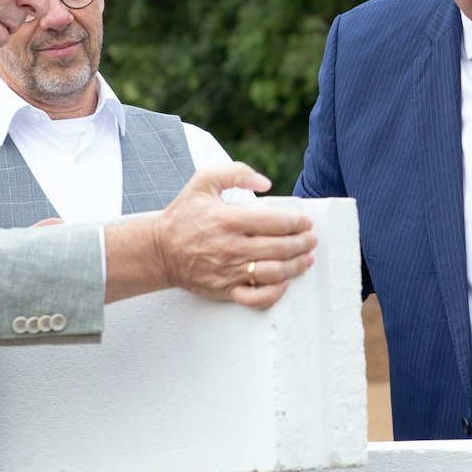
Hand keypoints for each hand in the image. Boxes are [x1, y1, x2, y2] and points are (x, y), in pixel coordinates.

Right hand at [151, 163, 316, 308]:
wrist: (160, 250)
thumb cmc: (184, 215)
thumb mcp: (204, 181)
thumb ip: (236, 172)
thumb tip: (266, 183)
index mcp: (229, 219)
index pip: (276, 222)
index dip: (297, 222)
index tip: (305, 222)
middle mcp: (232, 247)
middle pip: (280, 248)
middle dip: (303, 244)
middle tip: (311, 240)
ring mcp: (229, 271)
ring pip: (274, 273)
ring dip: (296, 266)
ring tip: (306, 259)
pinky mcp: (225, 290)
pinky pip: (256, 298)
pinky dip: (275, 293)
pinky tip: (285, 283)